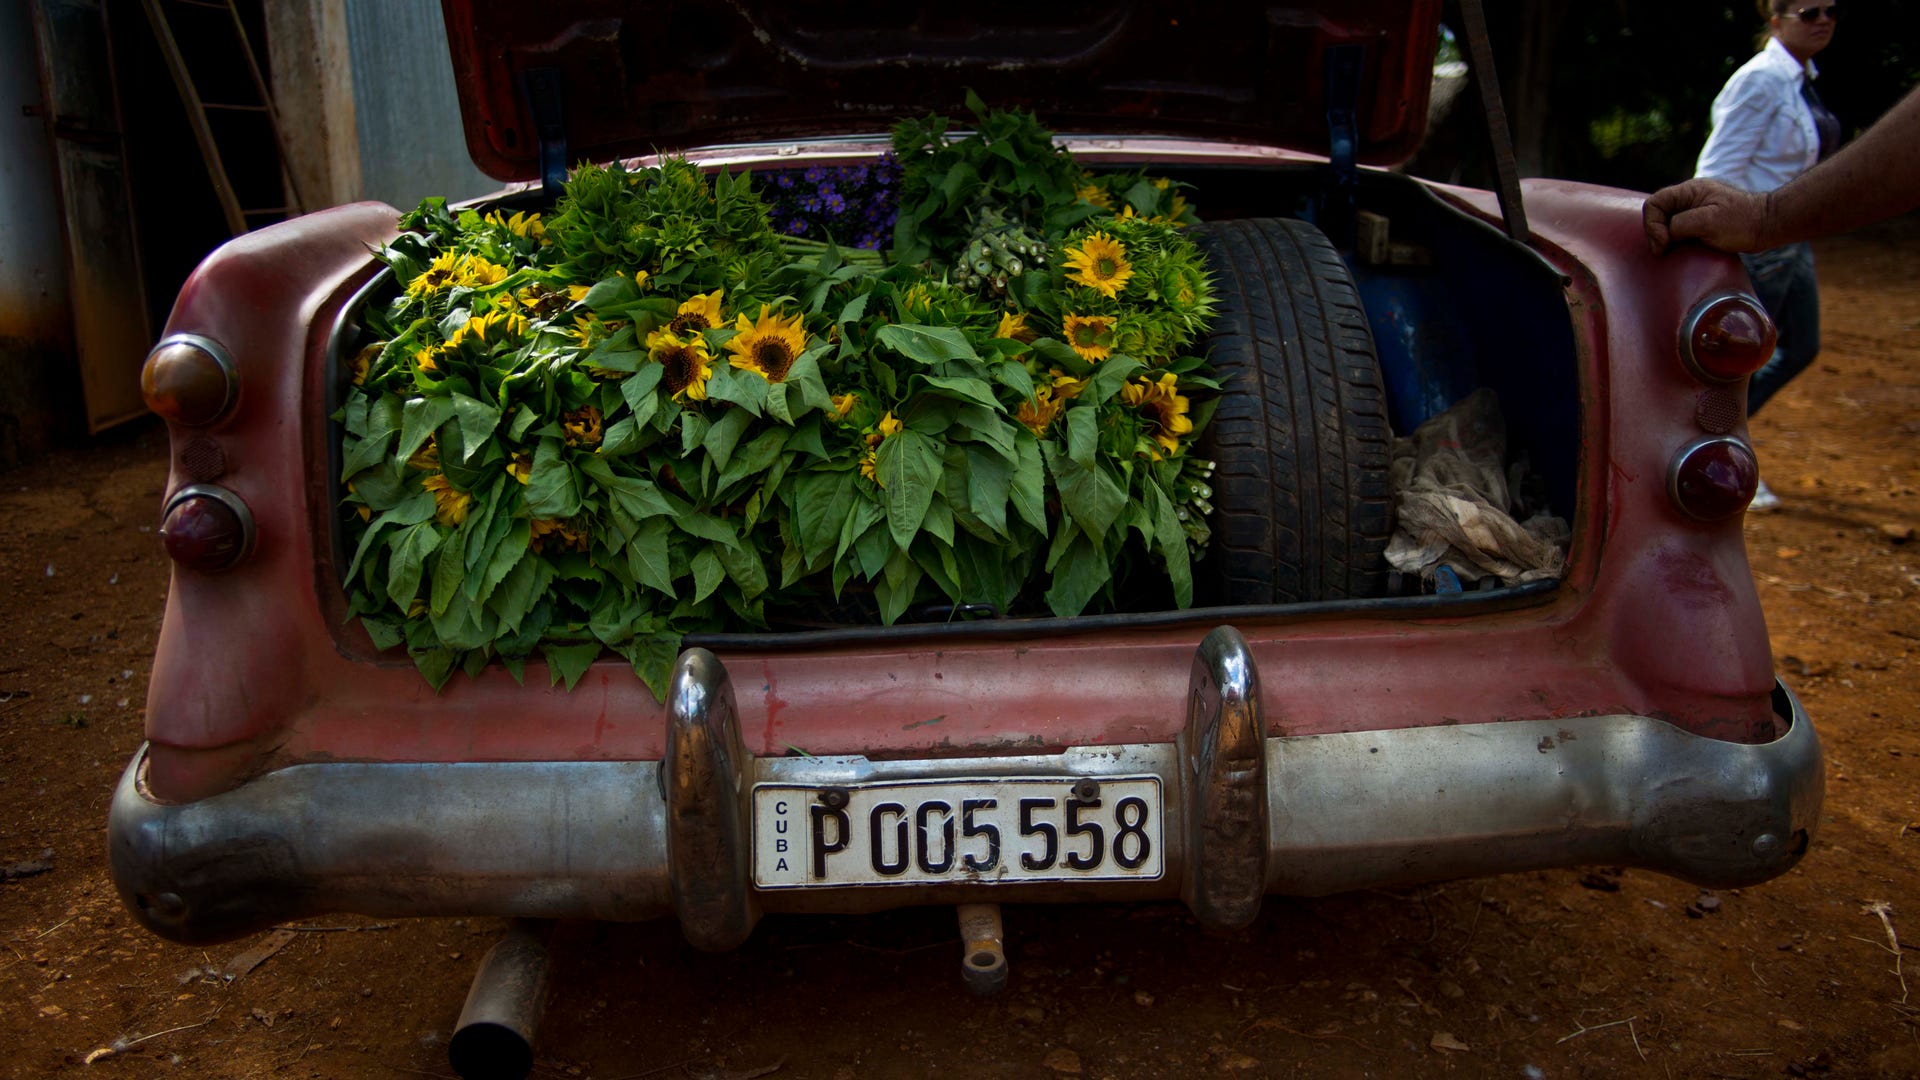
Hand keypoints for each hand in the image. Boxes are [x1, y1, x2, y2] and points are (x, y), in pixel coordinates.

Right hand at [1643, 179, 1770, 254]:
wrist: (1767, 226)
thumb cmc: (1741, 222)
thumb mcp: (1707, 222)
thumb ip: (1679, 225)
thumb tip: (1665, 236)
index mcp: (1689, 191)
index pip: (1654, 203)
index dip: (1653, 224)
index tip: (1665, 243)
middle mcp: (1688, 198)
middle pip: (1657, 213)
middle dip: (1656, 233)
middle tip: (1665, 251)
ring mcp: (1694, 210)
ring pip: (1665, 223)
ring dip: (1664, 238)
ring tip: (1672, 252)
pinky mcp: (1699, 222)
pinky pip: (1676, 230)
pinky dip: (1674, 241)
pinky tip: (1680, 250)